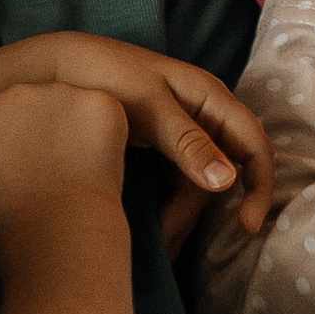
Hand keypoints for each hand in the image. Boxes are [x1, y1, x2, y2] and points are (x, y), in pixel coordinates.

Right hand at [0, 79, 129, 251]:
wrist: (57, 228)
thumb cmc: (4, 225)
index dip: (11, 149)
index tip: (23, 174)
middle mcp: (15, 94)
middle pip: (32, 108)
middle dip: (41, 133)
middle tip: (53, 172)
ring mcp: (59, 93)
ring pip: (70, 106)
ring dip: (74, 131)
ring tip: (79, 169)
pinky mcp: (98, 103)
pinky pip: (105, 111)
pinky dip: (108, 133)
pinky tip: (103, 162)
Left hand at [13, 31, 273, 229]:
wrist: (56, 67)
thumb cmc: (105, 73)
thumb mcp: (147, 105)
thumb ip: (186, 141)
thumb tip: (227, 181)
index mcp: (211, 97)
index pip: (253, 145)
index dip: (258, 186)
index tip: (248, 226)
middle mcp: (205, 116)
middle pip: (225, 172)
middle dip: (203, 211)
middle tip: (170, 243)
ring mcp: (184, 133)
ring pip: (201, 183)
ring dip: (184, 215)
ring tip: (159, 246)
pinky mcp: (163, 149)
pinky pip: (180, 184)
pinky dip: (171, 208)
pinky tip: (156, 231)